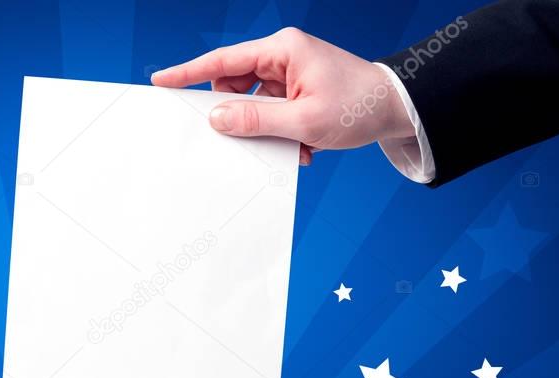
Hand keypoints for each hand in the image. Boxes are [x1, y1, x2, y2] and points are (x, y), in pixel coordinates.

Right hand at [151, 28, 415, 164]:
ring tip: (288, 145)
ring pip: (251, 102)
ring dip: (262, 128)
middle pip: (234, 84)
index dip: (189, 72)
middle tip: (245, 138)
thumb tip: (216, 119)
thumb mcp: (303, 120)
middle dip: (237, 115)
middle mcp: (282, 55)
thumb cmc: (357, 107)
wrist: (397, 110)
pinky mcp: (296, 89)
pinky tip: (299, 146)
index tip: (162, 80)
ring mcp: (289, 72)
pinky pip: (269, 110)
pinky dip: (278, 131)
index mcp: (282, 50)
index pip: (223, 61)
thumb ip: (255, 120)